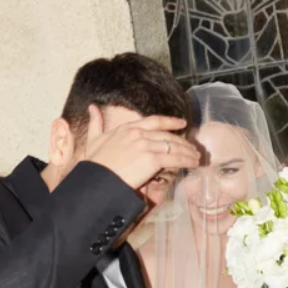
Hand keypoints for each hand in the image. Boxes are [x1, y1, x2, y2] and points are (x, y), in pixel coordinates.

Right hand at [84, 105, 199, 189]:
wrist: (97, 179)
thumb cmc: (94, 164)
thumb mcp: (93, 139)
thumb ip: (96, 123)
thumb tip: (92, 107)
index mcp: (128, 128)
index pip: (154, 121)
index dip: (170, 121)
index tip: (182, 123)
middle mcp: (139, 133)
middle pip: (168, 136)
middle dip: (183, 142)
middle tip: (193, 148)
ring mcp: (146, 146)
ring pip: (173, 147)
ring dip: (187, 152)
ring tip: (196, 156)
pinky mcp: (152, 160)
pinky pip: (174, 159)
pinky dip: (186, 160)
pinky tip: (193, 163)